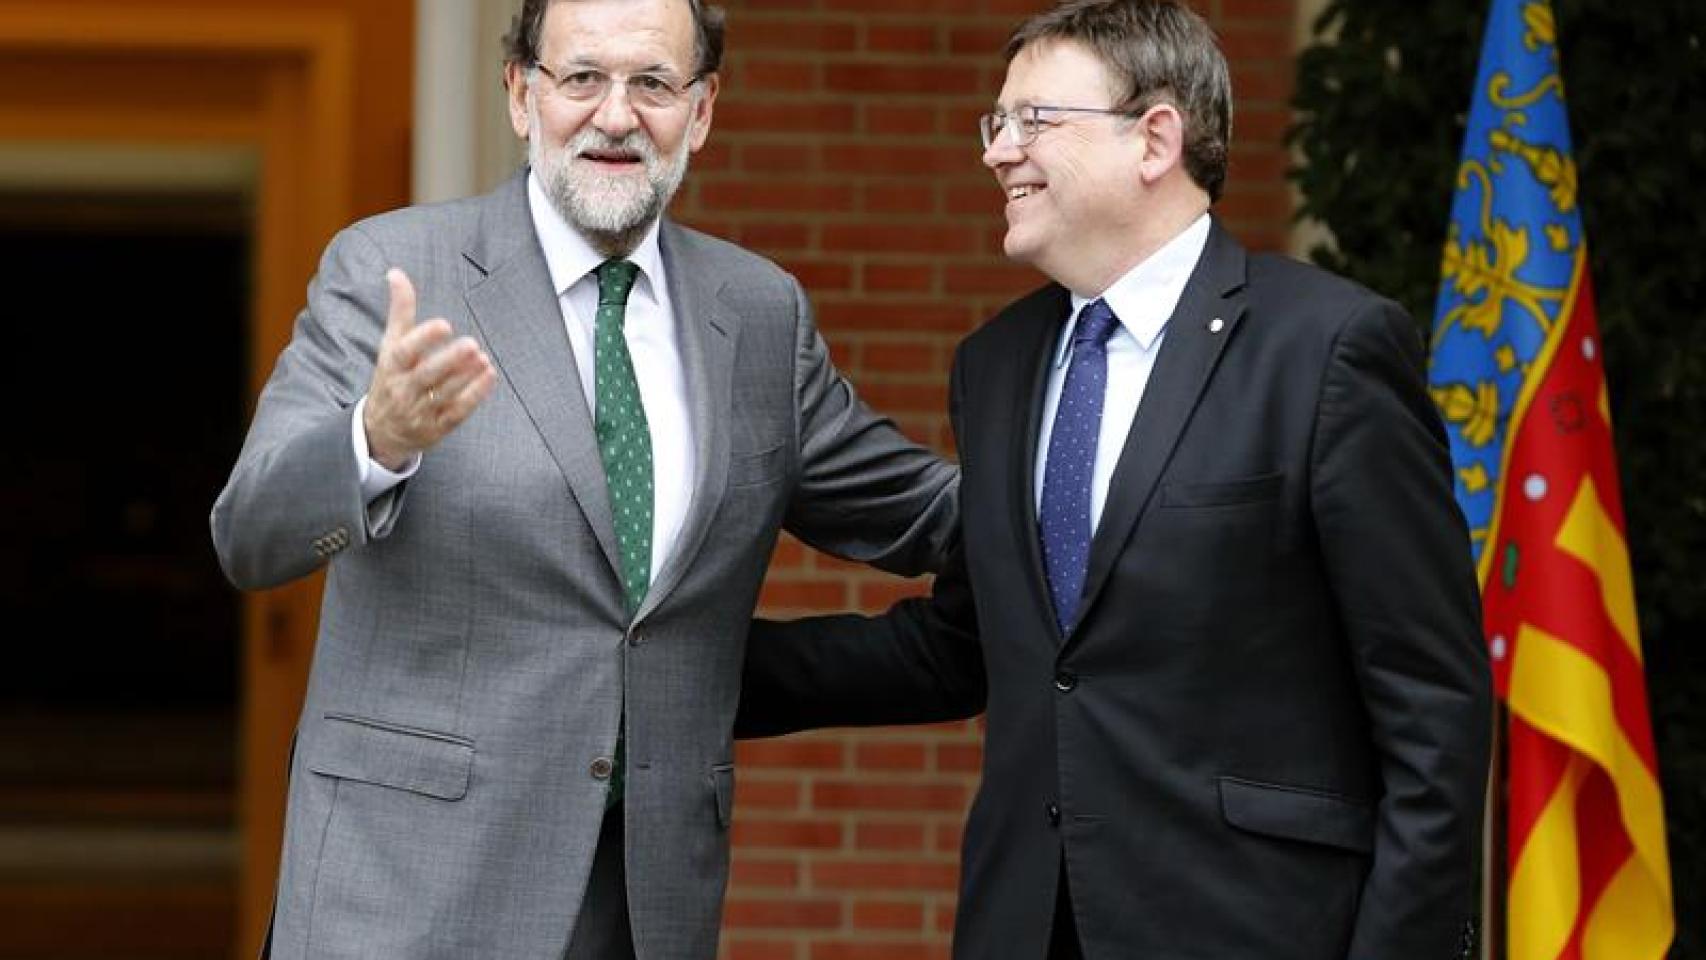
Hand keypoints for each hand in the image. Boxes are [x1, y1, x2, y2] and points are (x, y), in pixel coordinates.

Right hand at [362, 268, 496, 469]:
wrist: (381, 431)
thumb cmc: (391, 378)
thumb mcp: (390, 345)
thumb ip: (400, 311)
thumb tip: (396, 272)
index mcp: (391, 367)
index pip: (404, 353)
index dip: (423, 338)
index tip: (444, 324)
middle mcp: (403, 390)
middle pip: (426, 375)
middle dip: (449, 361)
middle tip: (472, 344)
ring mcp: (420, 411)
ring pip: (444, 394)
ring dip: (466, 377)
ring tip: (483, 358)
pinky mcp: (438, 427)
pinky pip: (458, 412)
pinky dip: (475, 395)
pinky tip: (489, 376)